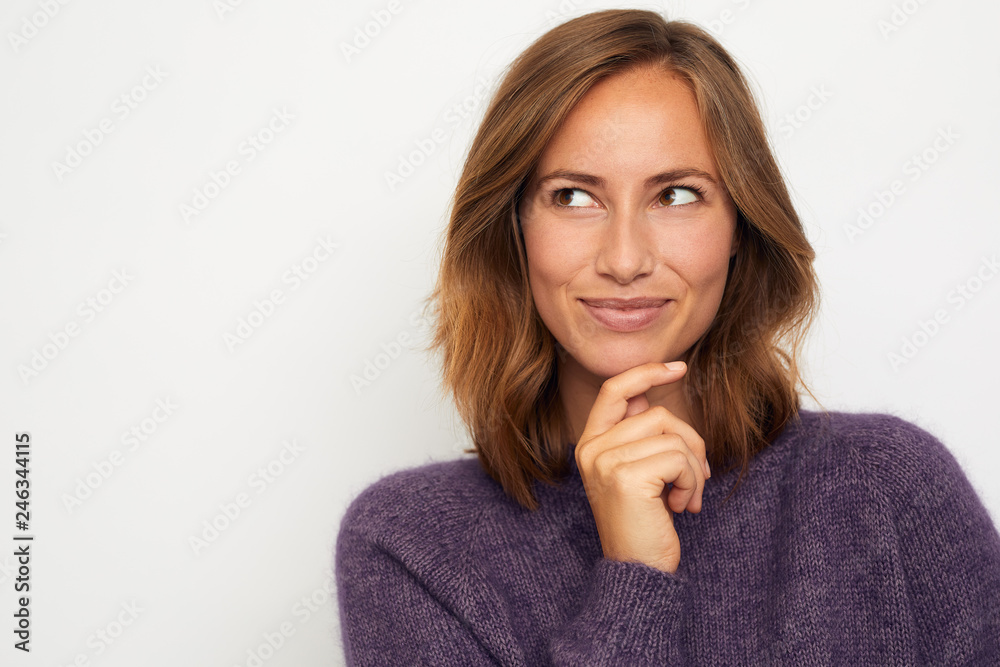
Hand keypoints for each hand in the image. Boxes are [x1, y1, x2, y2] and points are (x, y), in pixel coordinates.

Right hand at [574, 361, 709, 574]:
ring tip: (687, 496)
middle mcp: (591, 449)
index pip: (614, 389)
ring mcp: (606, 461)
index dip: (647, 373)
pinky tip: (682, 507)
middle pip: (657, 414)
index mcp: (590, 444)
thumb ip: (638, 435)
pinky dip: (693, 482)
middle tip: (697, 477)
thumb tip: (647, 394)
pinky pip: (680, 457)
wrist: (637, 571)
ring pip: (672, 435)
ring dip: (694, 467)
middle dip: (690, 442)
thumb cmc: (643, 523)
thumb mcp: (637, 472)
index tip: (679, 367)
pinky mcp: (626, 476)